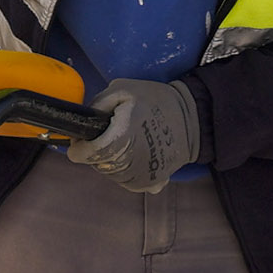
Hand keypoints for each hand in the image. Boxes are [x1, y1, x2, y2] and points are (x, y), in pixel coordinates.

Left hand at [68, 76, 200, 193]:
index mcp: (121, 139)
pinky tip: (137, 152)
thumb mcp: (122, 89)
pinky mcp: (150, 184)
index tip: (82, 139)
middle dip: (97, 149)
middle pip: (96, 164)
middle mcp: (130, 164)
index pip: (87, 154)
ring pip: (110, 173)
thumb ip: (98, 105)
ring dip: (111, 159)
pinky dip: (126, 168)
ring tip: (127, 140)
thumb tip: (83, 125)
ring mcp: (141, 177)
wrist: (193, 119)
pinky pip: (125, 180)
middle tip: (111, 132)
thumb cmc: (157, 101)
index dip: (80, 146)